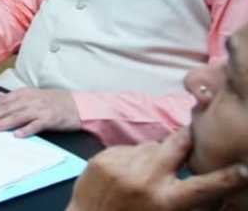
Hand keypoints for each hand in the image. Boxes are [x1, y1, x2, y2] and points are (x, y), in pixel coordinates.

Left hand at [0, 87, 80, 137]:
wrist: (78, 105)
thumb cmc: (54, 100)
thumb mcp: (33, 94)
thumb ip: (15, 96)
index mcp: (25, 93)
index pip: (4, 101)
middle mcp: (31, 100)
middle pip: (8, 108)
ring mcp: (40, 109)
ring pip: (18, 116)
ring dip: (3, 123)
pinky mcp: (50, 119)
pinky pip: (36, 125)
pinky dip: (26, 130)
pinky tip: (17, 135)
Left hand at [66, 128, 247, 210]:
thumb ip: (187, 200)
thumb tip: (211, 187)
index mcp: (166, 201)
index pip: (206, 186)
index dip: (228, 178)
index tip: (244, 170)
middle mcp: (145, 180)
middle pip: (177, 144)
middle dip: (189, 138)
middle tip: (194, 136)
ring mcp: (121, 166)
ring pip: (152, 144)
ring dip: (156, 153)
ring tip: (149, 171)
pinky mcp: (103, 158)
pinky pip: (128, 148)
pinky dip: (132, 157)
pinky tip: (128, 172)